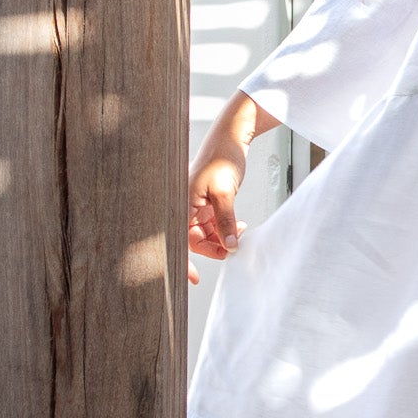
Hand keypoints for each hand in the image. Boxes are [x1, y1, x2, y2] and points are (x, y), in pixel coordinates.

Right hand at [188, 140, 246, 285]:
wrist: (231, 139)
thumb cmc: (222, 158)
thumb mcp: (225, 193)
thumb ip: (225, 222)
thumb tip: (229, 247)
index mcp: (181, 204)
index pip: (178, 240)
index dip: (183, 262)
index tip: (193, 278)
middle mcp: (186, 207)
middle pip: (195, 240)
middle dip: (215, 245)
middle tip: (234, 246)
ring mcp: (197, 206)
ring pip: (207, 234)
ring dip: (224, 237)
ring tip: (240, 230)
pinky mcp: (208, 204)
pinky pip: (215, 225)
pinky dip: (226, 229)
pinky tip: (238, 226)